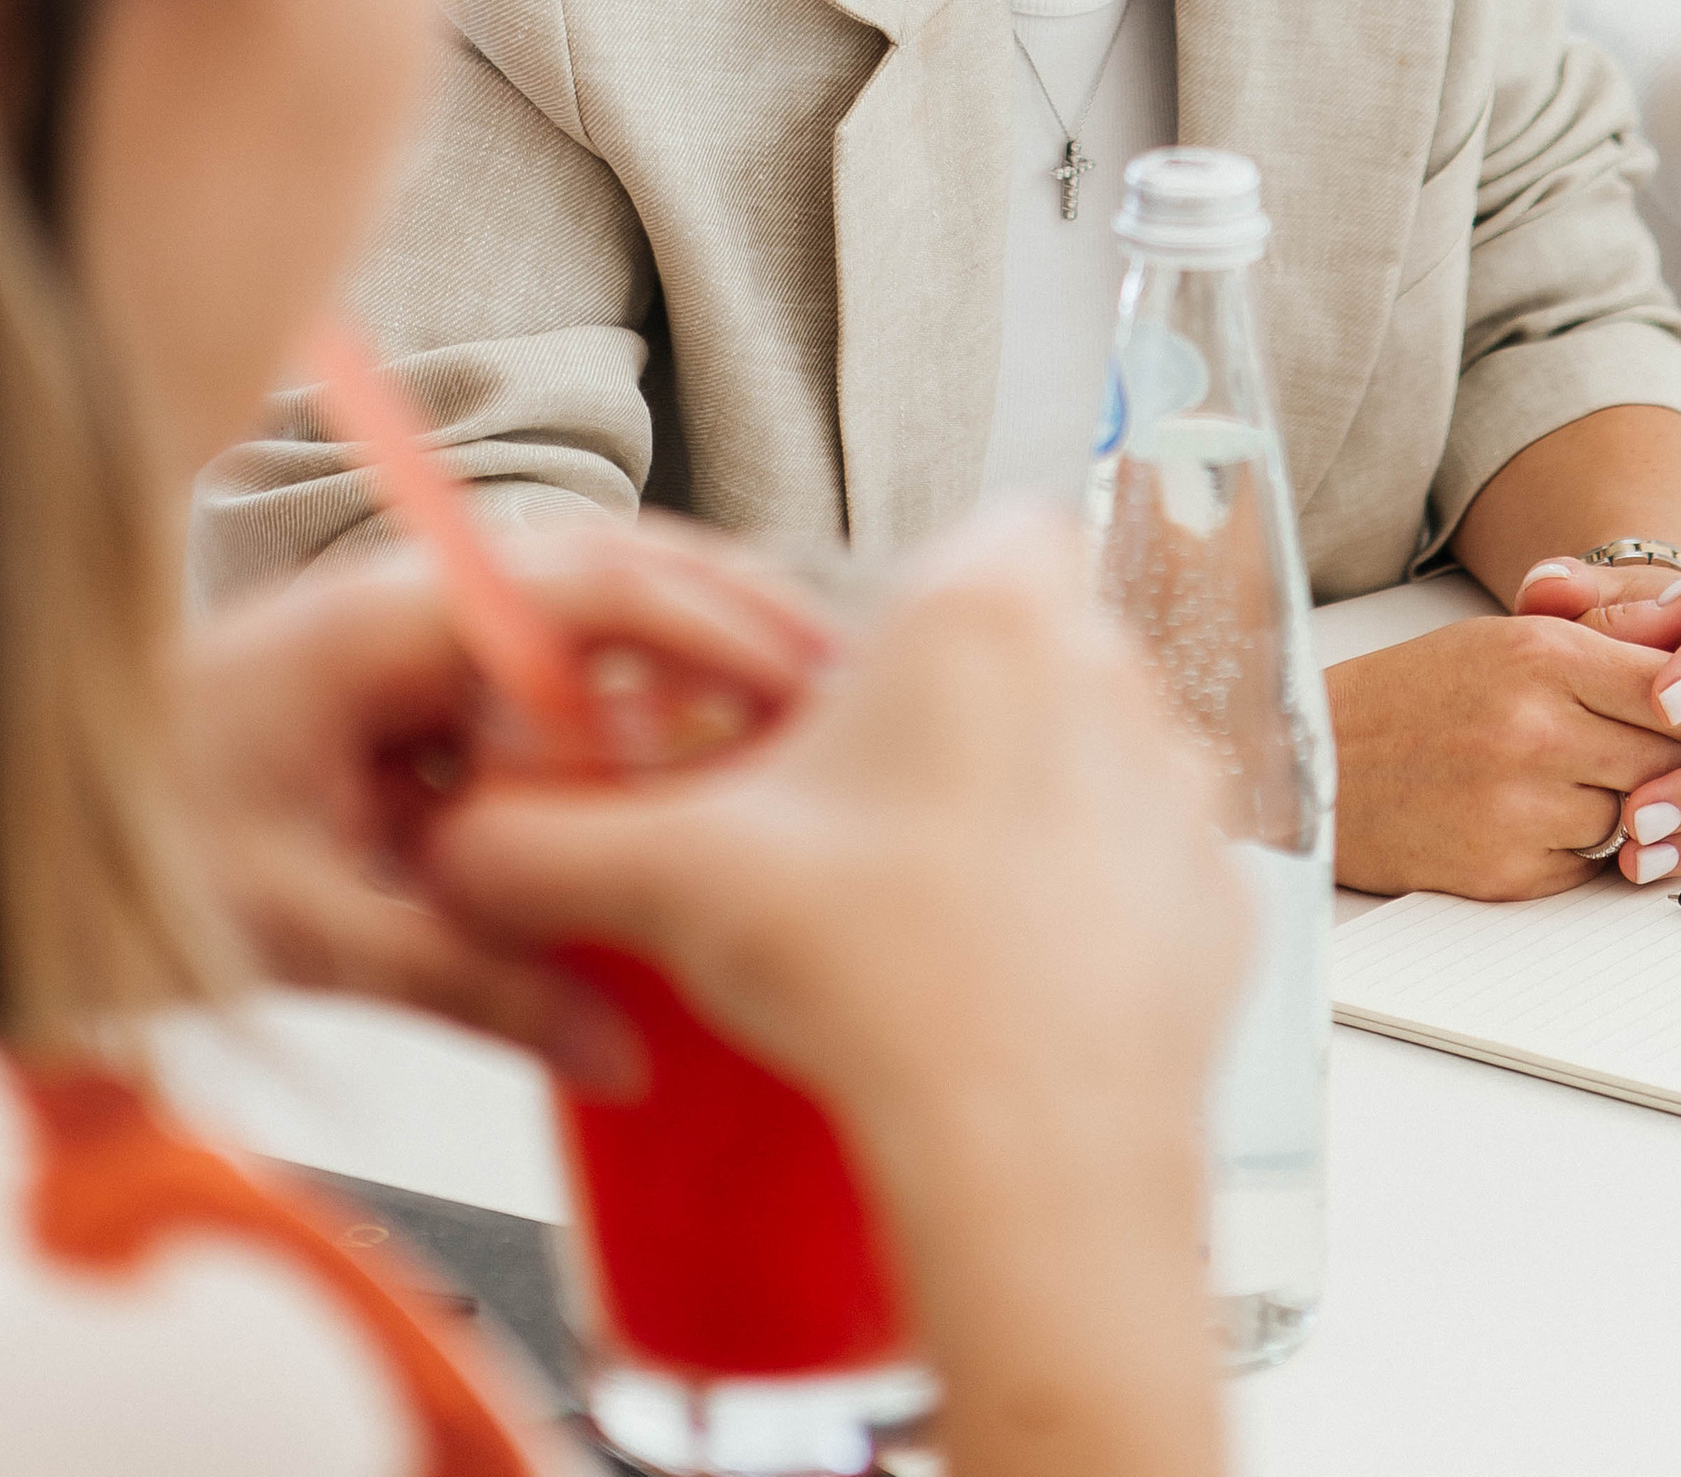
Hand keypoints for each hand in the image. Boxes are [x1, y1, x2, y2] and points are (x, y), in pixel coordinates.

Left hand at [174, 519, 829, 1075]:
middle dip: (733, 617)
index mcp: (388, 625)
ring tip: (796, 714)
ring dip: (692, 645)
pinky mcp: (405, 679)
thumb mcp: (305, 930)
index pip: (587, 582)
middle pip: (612, 570)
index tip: (801, 676)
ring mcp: (410, 630)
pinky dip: (630, 691)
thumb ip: (467, 983)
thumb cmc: (142, 848)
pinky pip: (543, 661)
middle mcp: (412, 601)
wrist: (31, 804)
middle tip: (841, 688)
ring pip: (587, 607)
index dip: (708, 621)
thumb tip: (620, 1049)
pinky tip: (685, 761)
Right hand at [423, 514, 1238, 1476]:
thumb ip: (544, 842)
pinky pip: (1145, 873)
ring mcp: (1181, 787)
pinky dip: (1084, 912)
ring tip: (921, 913)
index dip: (917, 599)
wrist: (1031, 1153)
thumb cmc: (877, 980)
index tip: (857, 685)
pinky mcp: (1218, 897)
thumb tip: (462, 840)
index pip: (985, 527)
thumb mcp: (676, 882)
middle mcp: (1109, 671)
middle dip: (950, 717)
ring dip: (1023, 808)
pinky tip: (1002, 981)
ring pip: (1091, 757)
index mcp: (990, 611)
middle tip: (857, 820)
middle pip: (1026, 649)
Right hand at [1325, 584, 1680, 898]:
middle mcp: (1535, 727)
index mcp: (1538, 654)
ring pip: (1636, 816)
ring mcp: (1521, 805)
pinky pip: (1588, 865)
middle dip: (1674, 761)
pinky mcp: (1507, 871)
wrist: (1317, 763)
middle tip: (1656, 755)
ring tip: (1576, 782)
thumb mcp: (1504, 639)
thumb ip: (1600, 649)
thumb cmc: (1412, 694)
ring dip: (1625, 807)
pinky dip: (1579, 848)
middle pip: (1669, 759)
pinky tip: (1536, 818)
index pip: (1673, 688)